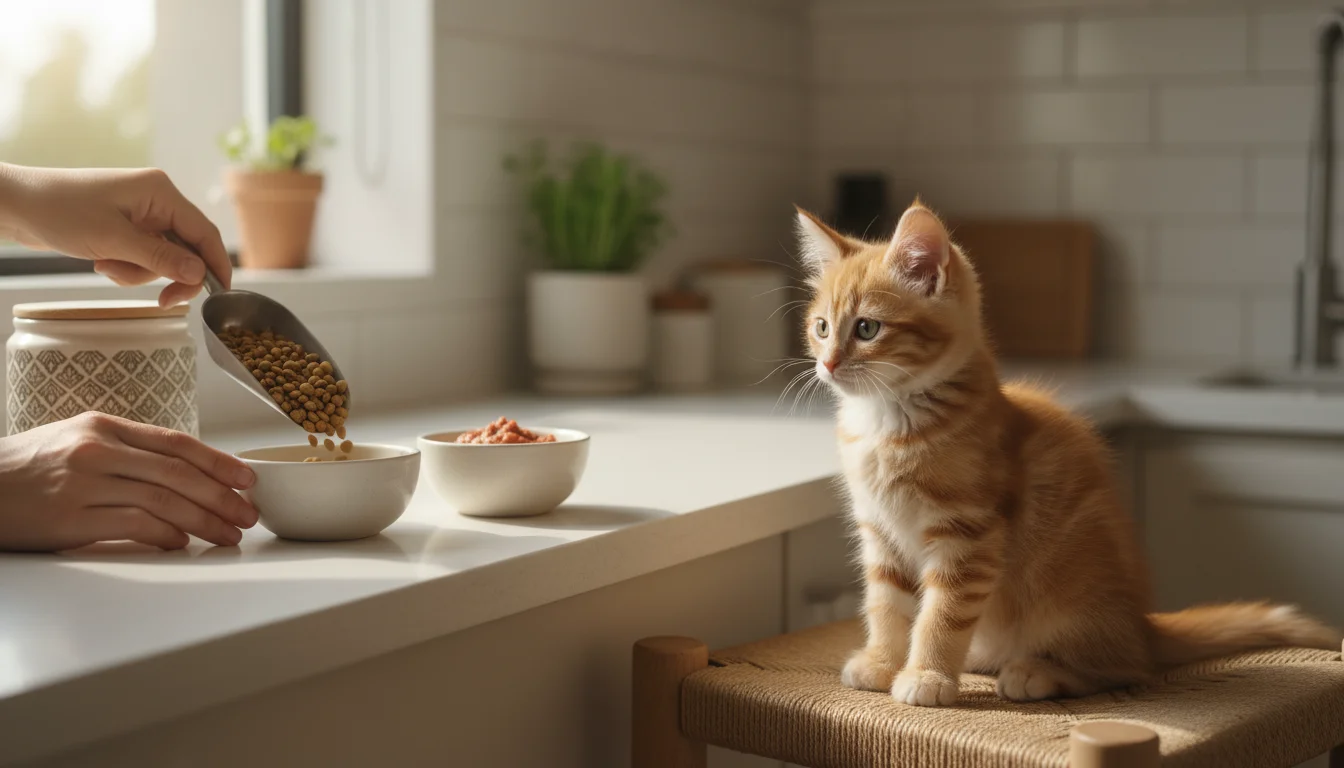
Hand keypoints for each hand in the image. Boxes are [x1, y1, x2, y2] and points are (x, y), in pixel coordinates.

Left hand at [0, 163, 230, 306]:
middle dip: (169, 274)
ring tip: (107, 267)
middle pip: (187, 248)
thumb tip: (199, 274)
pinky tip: (103, 263)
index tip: (220, 295)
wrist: (16, 205)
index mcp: (161, 192)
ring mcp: (142, 214)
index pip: (204, 232)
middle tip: (162, 301)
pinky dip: (128, 268)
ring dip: (140, 272)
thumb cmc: (60, 211)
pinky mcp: (127, 226)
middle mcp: (157, 200)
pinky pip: (144, 256)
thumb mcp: (113, 240)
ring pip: (164, 257)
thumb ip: (160, 258)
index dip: (216, 265)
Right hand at [0, 413, 257, 551]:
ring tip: (227, 536)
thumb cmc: (27, 468)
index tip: (247, 478)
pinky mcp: (70, 519)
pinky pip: (134, 525)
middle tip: (247, 515)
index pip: (177, 442)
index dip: (219, 461)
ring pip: (164, 500)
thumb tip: (184, 473)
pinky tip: (181, 543)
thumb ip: (127, 451)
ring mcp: (84, 483)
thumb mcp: (76, 441)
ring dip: (204, 521)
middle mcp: (98, 450)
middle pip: (178, 473)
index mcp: (104, 426)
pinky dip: (165, 535)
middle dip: (222, 497)